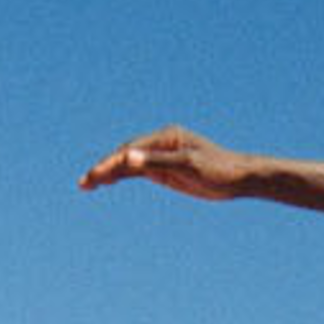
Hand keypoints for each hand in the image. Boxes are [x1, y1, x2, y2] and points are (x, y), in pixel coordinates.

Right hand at [79, 126, 252, 198]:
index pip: (131, 150)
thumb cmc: (219, 169)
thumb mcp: (188, 166)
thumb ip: (157, 163)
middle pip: (125, 155)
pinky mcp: (165, 169)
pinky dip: (122, 176)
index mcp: (166, 137)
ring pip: (129, 163)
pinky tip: (108, 183)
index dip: (111, 163)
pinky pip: (138, 171)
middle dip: (104, 168)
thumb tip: (127, 157)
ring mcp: (162, 156)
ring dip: (108, 172)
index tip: (96, 177)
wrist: (240, 178)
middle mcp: (161, 143)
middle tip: (83, 183)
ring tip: (86, 185)